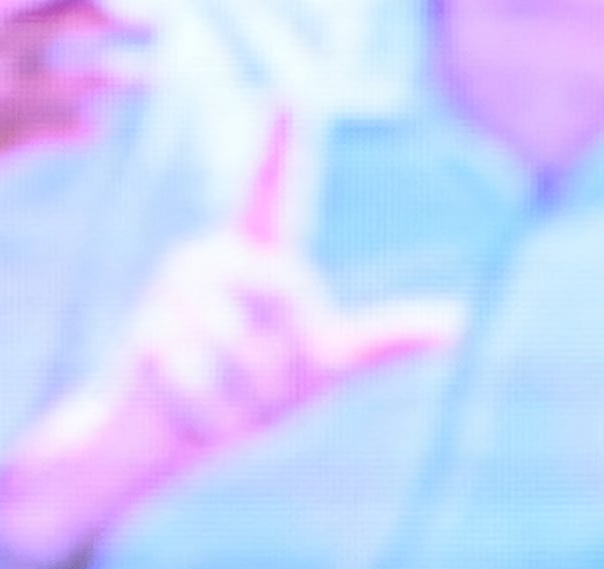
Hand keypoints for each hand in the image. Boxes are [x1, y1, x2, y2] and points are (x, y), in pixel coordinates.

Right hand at [0, 115, 460, 568]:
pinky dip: (207, 414)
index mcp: (258, 261)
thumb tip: (454, 321)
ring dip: (246, 400)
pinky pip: (197, 378)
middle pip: (288, 295)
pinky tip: (187, 410)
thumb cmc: (242, 398)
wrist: (153, 441)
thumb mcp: (323, 369)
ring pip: (243, 347)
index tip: (290, 92)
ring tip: (220, 399)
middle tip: (262, 389)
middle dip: (289, 364)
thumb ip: (380, 339)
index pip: (275, 193)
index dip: (281, 145)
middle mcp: (213, 260)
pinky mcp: (148, 333)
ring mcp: (175, 292)